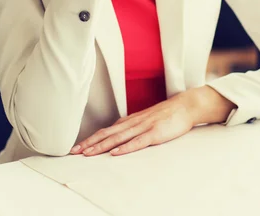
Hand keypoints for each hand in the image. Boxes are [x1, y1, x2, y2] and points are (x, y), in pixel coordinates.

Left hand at [70, 87, 235, 156]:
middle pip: (108, 134)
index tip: (77, 147)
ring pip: (119, 138)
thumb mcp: (145, 120)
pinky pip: (138, 142)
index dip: (91, 139)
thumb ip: (131, 127)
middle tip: (74, 152)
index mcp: (131, 120)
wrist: (185, 106)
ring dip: (102, 147)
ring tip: (88, 154)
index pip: (107, 130)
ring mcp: (144, 127)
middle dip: (90, 143)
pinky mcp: (155, 133)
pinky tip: (115, 153)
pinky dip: (125, 148)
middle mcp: (134, 122)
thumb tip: (115, 135)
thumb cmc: (165, 115)